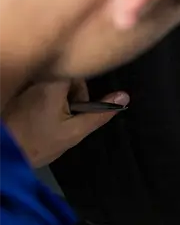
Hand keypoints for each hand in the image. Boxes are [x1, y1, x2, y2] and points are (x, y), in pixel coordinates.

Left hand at [3, 80, 128, 167]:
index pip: (77, 71)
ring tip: (52, 122)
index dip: (83, 88)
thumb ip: (101, 113)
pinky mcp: (18, 95)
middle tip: (67, 118)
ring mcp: (26, 87)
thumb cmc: (39, 144)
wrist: (5, 153)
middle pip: (65, 77)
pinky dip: (45, 102)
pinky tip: (39, 120)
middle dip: (72, 95)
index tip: (80, 106)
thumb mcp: (75, 131)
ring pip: (53, 85)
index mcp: (52, 85)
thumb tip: (124, 97)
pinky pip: (40, 91)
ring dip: (59, 99)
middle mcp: (37, 80)